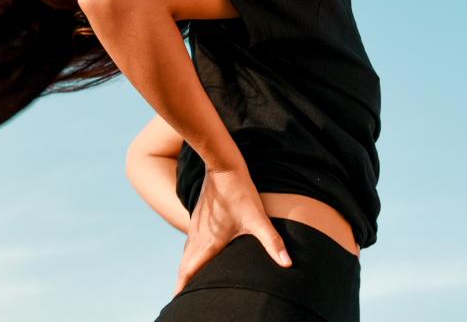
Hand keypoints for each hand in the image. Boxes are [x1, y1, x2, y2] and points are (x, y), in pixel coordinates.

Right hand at [172, 165, 292, 296]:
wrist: (222, 165)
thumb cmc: (239, 192)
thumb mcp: (257, 219)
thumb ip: (272, 242)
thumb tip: (288, 263)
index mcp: (209, 242)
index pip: (190, 271)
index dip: (182, 287)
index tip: (178, 300)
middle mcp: (198, 236)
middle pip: (185, 265)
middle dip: (183, 282)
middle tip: (181, 297)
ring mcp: (196, 225)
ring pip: (187, 252)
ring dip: (186, 267)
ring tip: (189, 280)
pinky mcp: (199, 216)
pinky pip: (191, 240)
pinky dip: (191, 253)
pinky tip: (199, 252)